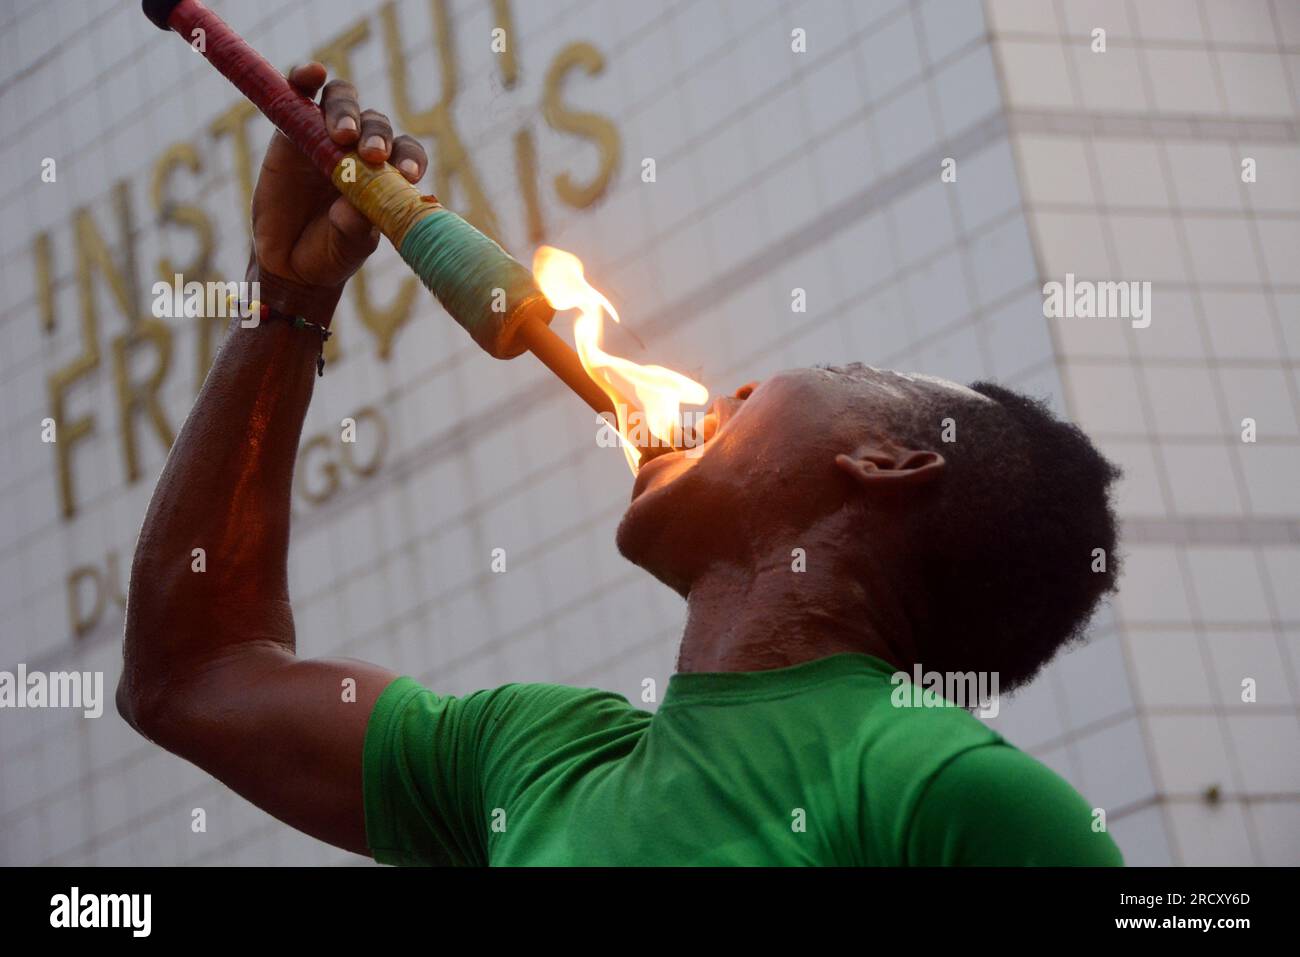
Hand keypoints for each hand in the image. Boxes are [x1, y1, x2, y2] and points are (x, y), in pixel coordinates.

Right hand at [250, 63, 428, 296]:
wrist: (288, 261)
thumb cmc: (329, 253)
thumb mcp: (348, 246)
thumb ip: (355, 227)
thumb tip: (354, 207)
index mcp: (387, 173)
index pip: (406, 152)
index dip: (410, 157)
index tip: (407, 174)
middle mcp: (360, 149)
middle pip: (376, 123)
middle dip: (377, 135)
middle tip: (372, 155)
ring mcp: (325, 136)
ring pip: (343, 103)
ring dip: (346, 112)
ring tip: (341, 136)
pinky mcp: (291, 129)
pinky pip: (300, 95)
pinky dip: (305, 78)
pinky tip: (311, 74)